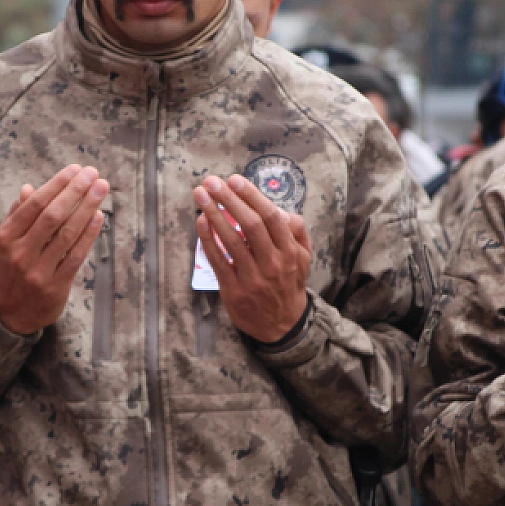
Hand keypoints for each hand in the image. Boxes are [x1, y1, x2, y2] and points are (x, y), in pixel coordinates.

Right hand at [0, 165, 111, 335]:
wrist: (11, 311)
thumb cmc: (13, 267)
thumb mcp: (7, 241)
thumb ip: (18, 215)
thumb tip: (29, 188)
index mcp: (6, 237)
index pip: (34, 205)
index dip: (56, 185)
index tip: (75, 169)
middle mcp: (20, 253)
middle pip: (52, 216)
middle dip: (75, 191)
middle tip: (93, 174)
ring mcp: (38, 271)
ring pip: (67, 234)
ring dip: (87, 208)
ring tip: (101, 189)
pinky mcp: (56, 287)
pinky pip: (76, 256)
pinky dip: (89, 234)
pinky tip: (98, 216)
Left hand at [193, 174, 313, 343]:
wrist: (282, 325)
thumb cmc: (288, 284)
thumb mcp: (303, 258)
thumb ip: (296, 231)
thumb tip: (281, 209)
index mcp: (290, 252)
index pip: (271, 217)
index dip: (252, 196)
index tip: (235, 180)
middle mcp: (273, 264)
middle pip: (250, 225)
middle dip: (229, 199)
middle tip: (212, 181)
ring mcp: (253, 278)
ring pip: (231, 240)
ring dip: (213, 214)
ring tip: (200, 195)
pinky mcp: (234, 290)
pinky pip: (218, 260)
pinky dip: (208, 239)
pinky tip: (201, 221)